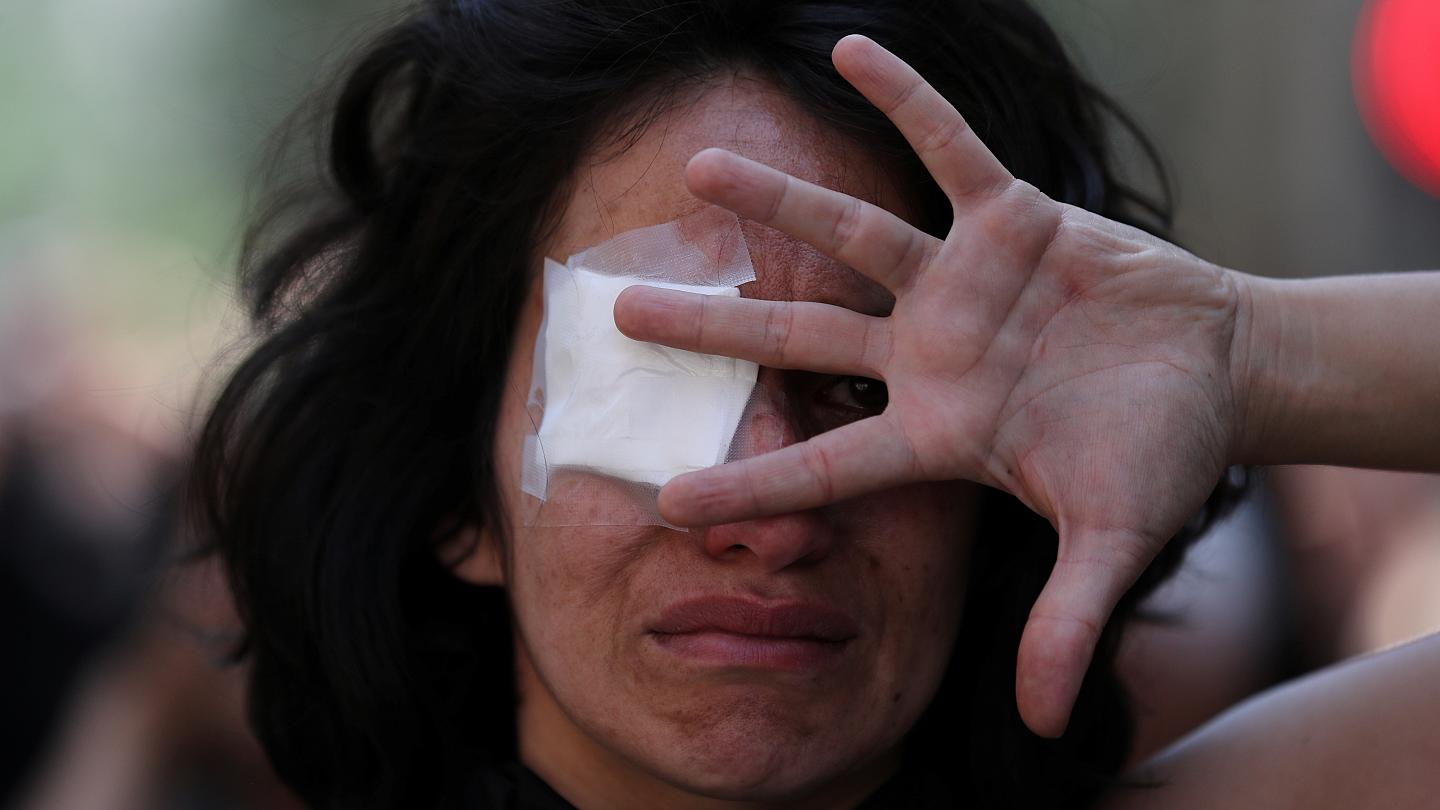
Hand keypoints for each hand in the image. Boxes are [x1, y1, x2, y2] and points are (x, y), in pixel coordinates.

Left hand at [614, 34, 1248, 737]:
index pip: (823, 462)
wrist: (1215, 371)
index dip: (748, 479)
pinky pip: (950, 149)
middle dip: (713, 329)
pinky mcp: (1011, 219)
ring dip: (780, 202)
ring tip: (700, 165)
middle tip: (616, 316)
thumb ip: (1067, 619)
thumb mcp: (1112, 540)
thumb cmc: (1155, 455)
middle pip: (797, 341)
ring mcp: (961, 282)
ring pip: (851, 235)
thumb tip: (1044, 722)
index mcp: (936, 433)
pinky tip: (852, 52)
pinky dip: (907, 104)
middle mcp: (926, 352)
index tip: (661, 495)